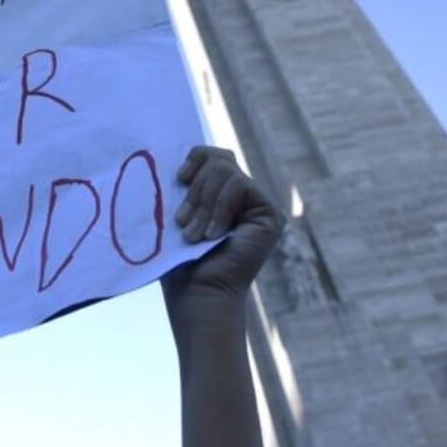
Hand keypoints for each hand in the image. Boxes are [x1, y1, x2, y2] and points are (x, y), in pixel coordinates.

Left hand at [164, 146, 282, 313]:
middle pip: (220, 158)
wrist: (198, 292)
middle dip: (196, 189)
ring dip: (204, 203)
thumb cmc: (180, 261)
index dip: (195, 160)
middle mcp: (244, 197)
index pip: (212, 156)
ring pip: (226, 170)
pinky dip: (220, 207)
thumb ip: (187, 184)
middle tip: (184, 222)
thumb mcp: (179, 214)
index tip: (178, 179)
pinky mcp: (270, 213)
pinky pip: (240, 184)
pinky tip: (215, 234)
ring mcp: (259, 204)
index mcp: (222, 195)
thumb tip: (175, 153)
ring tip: (195, 234)